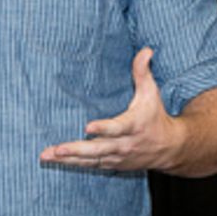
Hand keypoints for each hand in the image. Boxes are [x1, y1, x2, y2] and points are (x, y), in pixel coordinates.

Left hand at [39, 48, 185, 171]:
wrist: (169, 148)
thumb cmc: (155, 116)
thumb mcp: (151, 93)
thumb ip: (142, 72)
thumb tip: (146, 49)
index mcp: (133, 125)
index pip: (118, 128)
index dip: (104, 128)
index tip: (88, 127)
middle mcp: (124, 144)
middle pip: (98, 149)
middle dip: (77, 149)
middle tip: (58, 149)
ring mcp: (117, 156)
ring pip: (90, 160)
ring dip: (68, 159)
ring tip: (47, 156)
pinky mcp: (112, 163)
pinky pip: (90, 165)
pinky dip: (72, 164)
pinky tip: (55, 161)